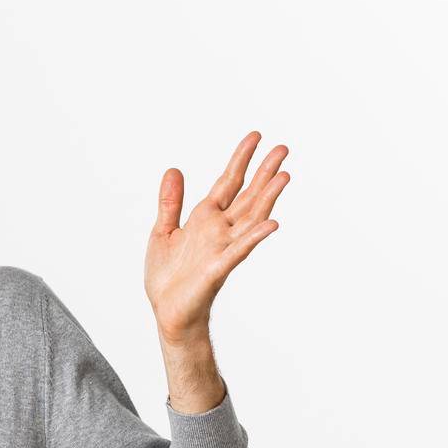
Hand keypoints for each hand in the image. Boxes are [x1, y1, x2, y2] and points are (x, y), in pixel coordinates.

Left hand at [144, 131, 289, 342]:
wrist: (166, 311)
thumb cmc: (167, 277)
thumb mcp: (162, 232)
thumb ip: (170, 203)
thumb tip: (174, 170)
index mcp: (205, 218)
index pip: (228, 183)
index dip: (241, 159)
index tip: (255, 136)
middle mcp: (220, 230)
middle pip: (248, 195)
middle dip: (264, 172)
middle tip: (284, 148)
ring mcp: (222, 247)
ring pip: (251, 218)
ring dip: (268, 198)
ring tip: (285, 176)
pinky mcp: (218, 268)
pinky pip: (240, 250)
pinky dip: (255, 236)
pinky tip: (272, 223)